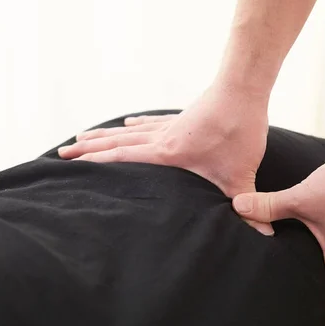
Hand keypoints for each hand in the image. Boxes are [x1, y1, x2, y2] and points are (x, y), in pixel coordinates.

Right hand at [58, 83, 273, 234]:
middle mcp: (161, 137)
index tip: (71, 165)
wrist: (244, 89)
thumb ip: (247, 206)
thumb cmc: (239, 131)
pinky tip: (128, 120)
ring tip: (81, 136)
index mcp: (167, 153)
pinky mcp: (182, 117)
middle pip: (116, 142)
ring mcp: (170, 125)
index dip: (96, 163)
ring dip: (104, 134)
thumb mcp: (241, 175)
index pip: (123, 158)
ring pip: (128, 130)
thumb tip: (263, 236)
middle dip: (88, 149)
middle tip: (61, 152)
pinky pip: (150, 121)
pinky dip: (135, 123)